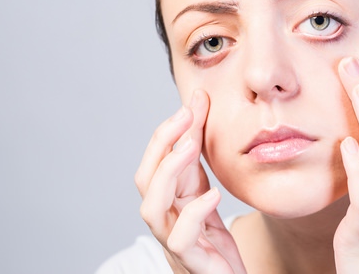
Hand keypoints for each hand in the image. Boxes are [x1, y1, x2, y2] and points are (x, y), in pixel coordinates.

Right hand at [135, 90, 246, 273]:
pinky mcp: (193, 262)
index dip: (167, 133)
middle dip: (161, 145)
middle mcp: (165, 220)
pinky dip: (193, 214)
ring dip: (168, 173)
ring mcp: (175, 242)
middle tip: (185, 118)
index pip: (153, 162)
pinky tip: (213, 195)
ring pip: (151, 209)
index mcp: (167, 201)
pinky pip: (181, 239)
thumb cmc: (212, 238)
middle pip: (145, 181)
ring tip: (192, 148)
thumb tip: (198, 100)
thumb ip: (199, 150)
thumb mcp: (207, 186)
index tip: (189, 105)